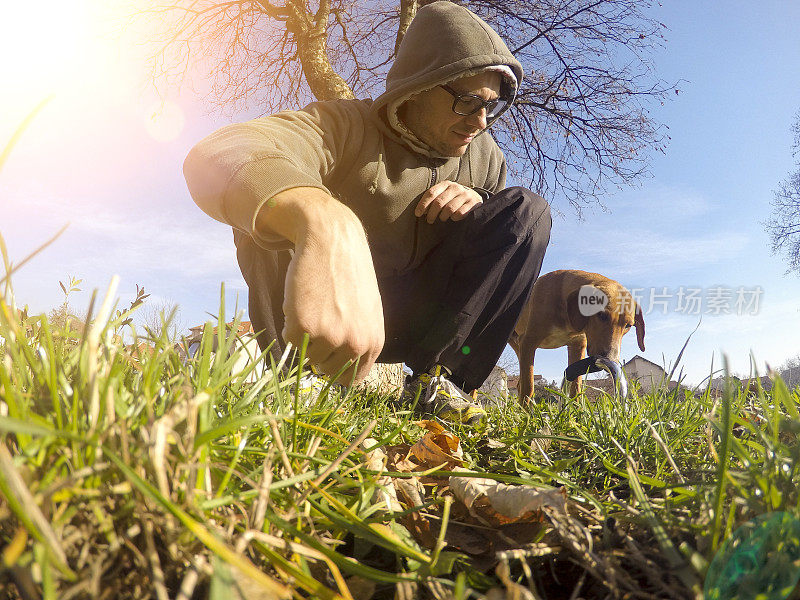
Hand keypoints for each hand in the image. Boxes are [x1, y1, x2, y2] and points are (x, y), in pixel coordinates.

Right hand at [273, 191, 384, 384]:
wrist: (332, 241)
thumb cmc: (349, 274)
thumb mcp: (367, 312)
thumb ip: (359, 341)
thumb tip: (343, 372)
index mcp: (373, 343)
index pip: (352, 379)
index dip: (337, 370)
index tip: (328, 359)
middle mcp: (354, 345)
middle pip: (327, 371)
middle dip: (319, 353)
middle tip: (319, 324)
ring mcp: (330, 338)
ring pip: (307, 356)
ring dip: (305, 336)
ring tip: (314, 306)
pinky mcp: (304, 327)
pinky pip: (290, 340)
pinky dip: (290, 323)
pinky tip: (302, 301)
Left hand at [415, 180, 482, 223]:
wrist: (474, 197)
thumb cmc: (453, 198)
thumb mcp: (443, 194)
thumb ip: (433, 200)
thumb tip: (420, 211)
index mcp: (445, 184)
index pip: (431, 193)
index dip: (423, 204)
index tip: (417, 214)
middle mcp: (455, 187)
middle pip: (439, 202)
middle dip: (431, 214)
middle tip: (429, 220)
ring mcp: (465, 194)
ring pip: (449, 209)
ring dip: (443, 216)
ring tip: (442, 219)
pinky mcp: (473, 202)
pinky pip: (460, 213)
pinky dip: (455, 218)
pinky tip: (453, 218)